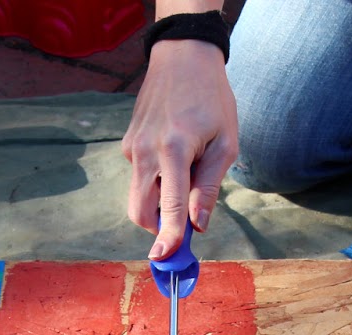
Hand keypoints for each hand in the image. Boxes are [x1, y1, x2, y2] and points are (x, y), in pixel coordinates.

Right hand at [122, 39, 237, 259]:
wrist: (182, 57)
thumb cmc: (212, 99)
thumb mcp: (225, 143)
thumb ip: (209, 187)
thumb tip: (198, 225)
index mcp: (175, 148)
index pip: (168, 205)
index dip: (167, 237)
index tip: (164, 260)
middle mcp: (146, 149)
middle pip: (141, 211)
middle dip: (158, 227)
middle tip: (184, 226)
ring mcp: (131, 147)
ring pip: (137, 197)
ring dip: (158, 203)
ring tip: (186, 174)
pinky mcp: (127, 143)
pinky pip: (140, 176)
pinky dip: (156, 180)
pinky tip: (175, 153)